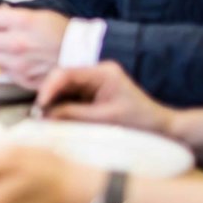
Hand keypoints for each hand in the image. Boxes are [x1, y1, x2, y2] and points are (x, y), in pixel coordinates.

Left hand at [0, 7, 69, 88]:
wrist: (83, 56)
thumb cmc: (61, 32)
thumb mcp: (38, 14)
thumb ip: (13, 15)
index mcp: (22, 22)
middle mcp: (17, 44)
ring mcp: (18, 64)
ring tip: (4, 46)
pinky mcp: (21, 79)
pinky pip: (1, 70)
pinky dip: (4, 64)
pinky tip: (16, 59)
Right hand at [36, 61, 177, 135]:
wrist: (163, 129)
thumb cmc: (140, 124)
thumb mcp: (105, 121)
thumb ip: (74, 115)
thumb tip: (44, 116)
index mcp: (103, 72)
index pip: (66, 73)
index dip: (49, 88)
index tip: (39, 106)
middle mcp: (97, 72)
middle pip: (62, 79)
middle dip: (49, 97)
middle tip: (38, 117)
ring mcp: (95, 83)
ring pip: (64, 89)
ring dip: (54, 104)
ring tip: (45, 120)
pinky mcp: (94, 94)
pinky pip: (71, 98)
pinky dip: (62, 109)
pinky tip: (56, 120)